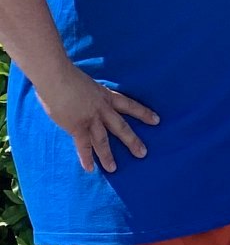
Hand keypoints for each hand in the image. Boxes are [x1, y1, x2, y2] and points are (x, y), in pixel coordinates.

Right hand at [36, 65, 157, 172]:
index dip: (143, 113)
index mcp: (106, 96)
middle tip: (143, 153)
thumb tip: (83, 100)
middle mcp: (102, 109)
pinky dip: (86, 157)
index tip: (157, 120)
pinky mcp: (77, 126)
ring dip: (108, 155)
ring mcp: (90, 118)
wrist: (56, 76)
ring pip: (103, 140)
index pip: (129, 105)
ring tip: (114, 169)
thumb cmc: (66, 76)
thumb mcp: (86, 84)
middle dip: (132, 141)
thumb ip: (89, 95)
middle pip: (121, 126)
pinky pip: (83, 145)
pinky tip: (90, 168)